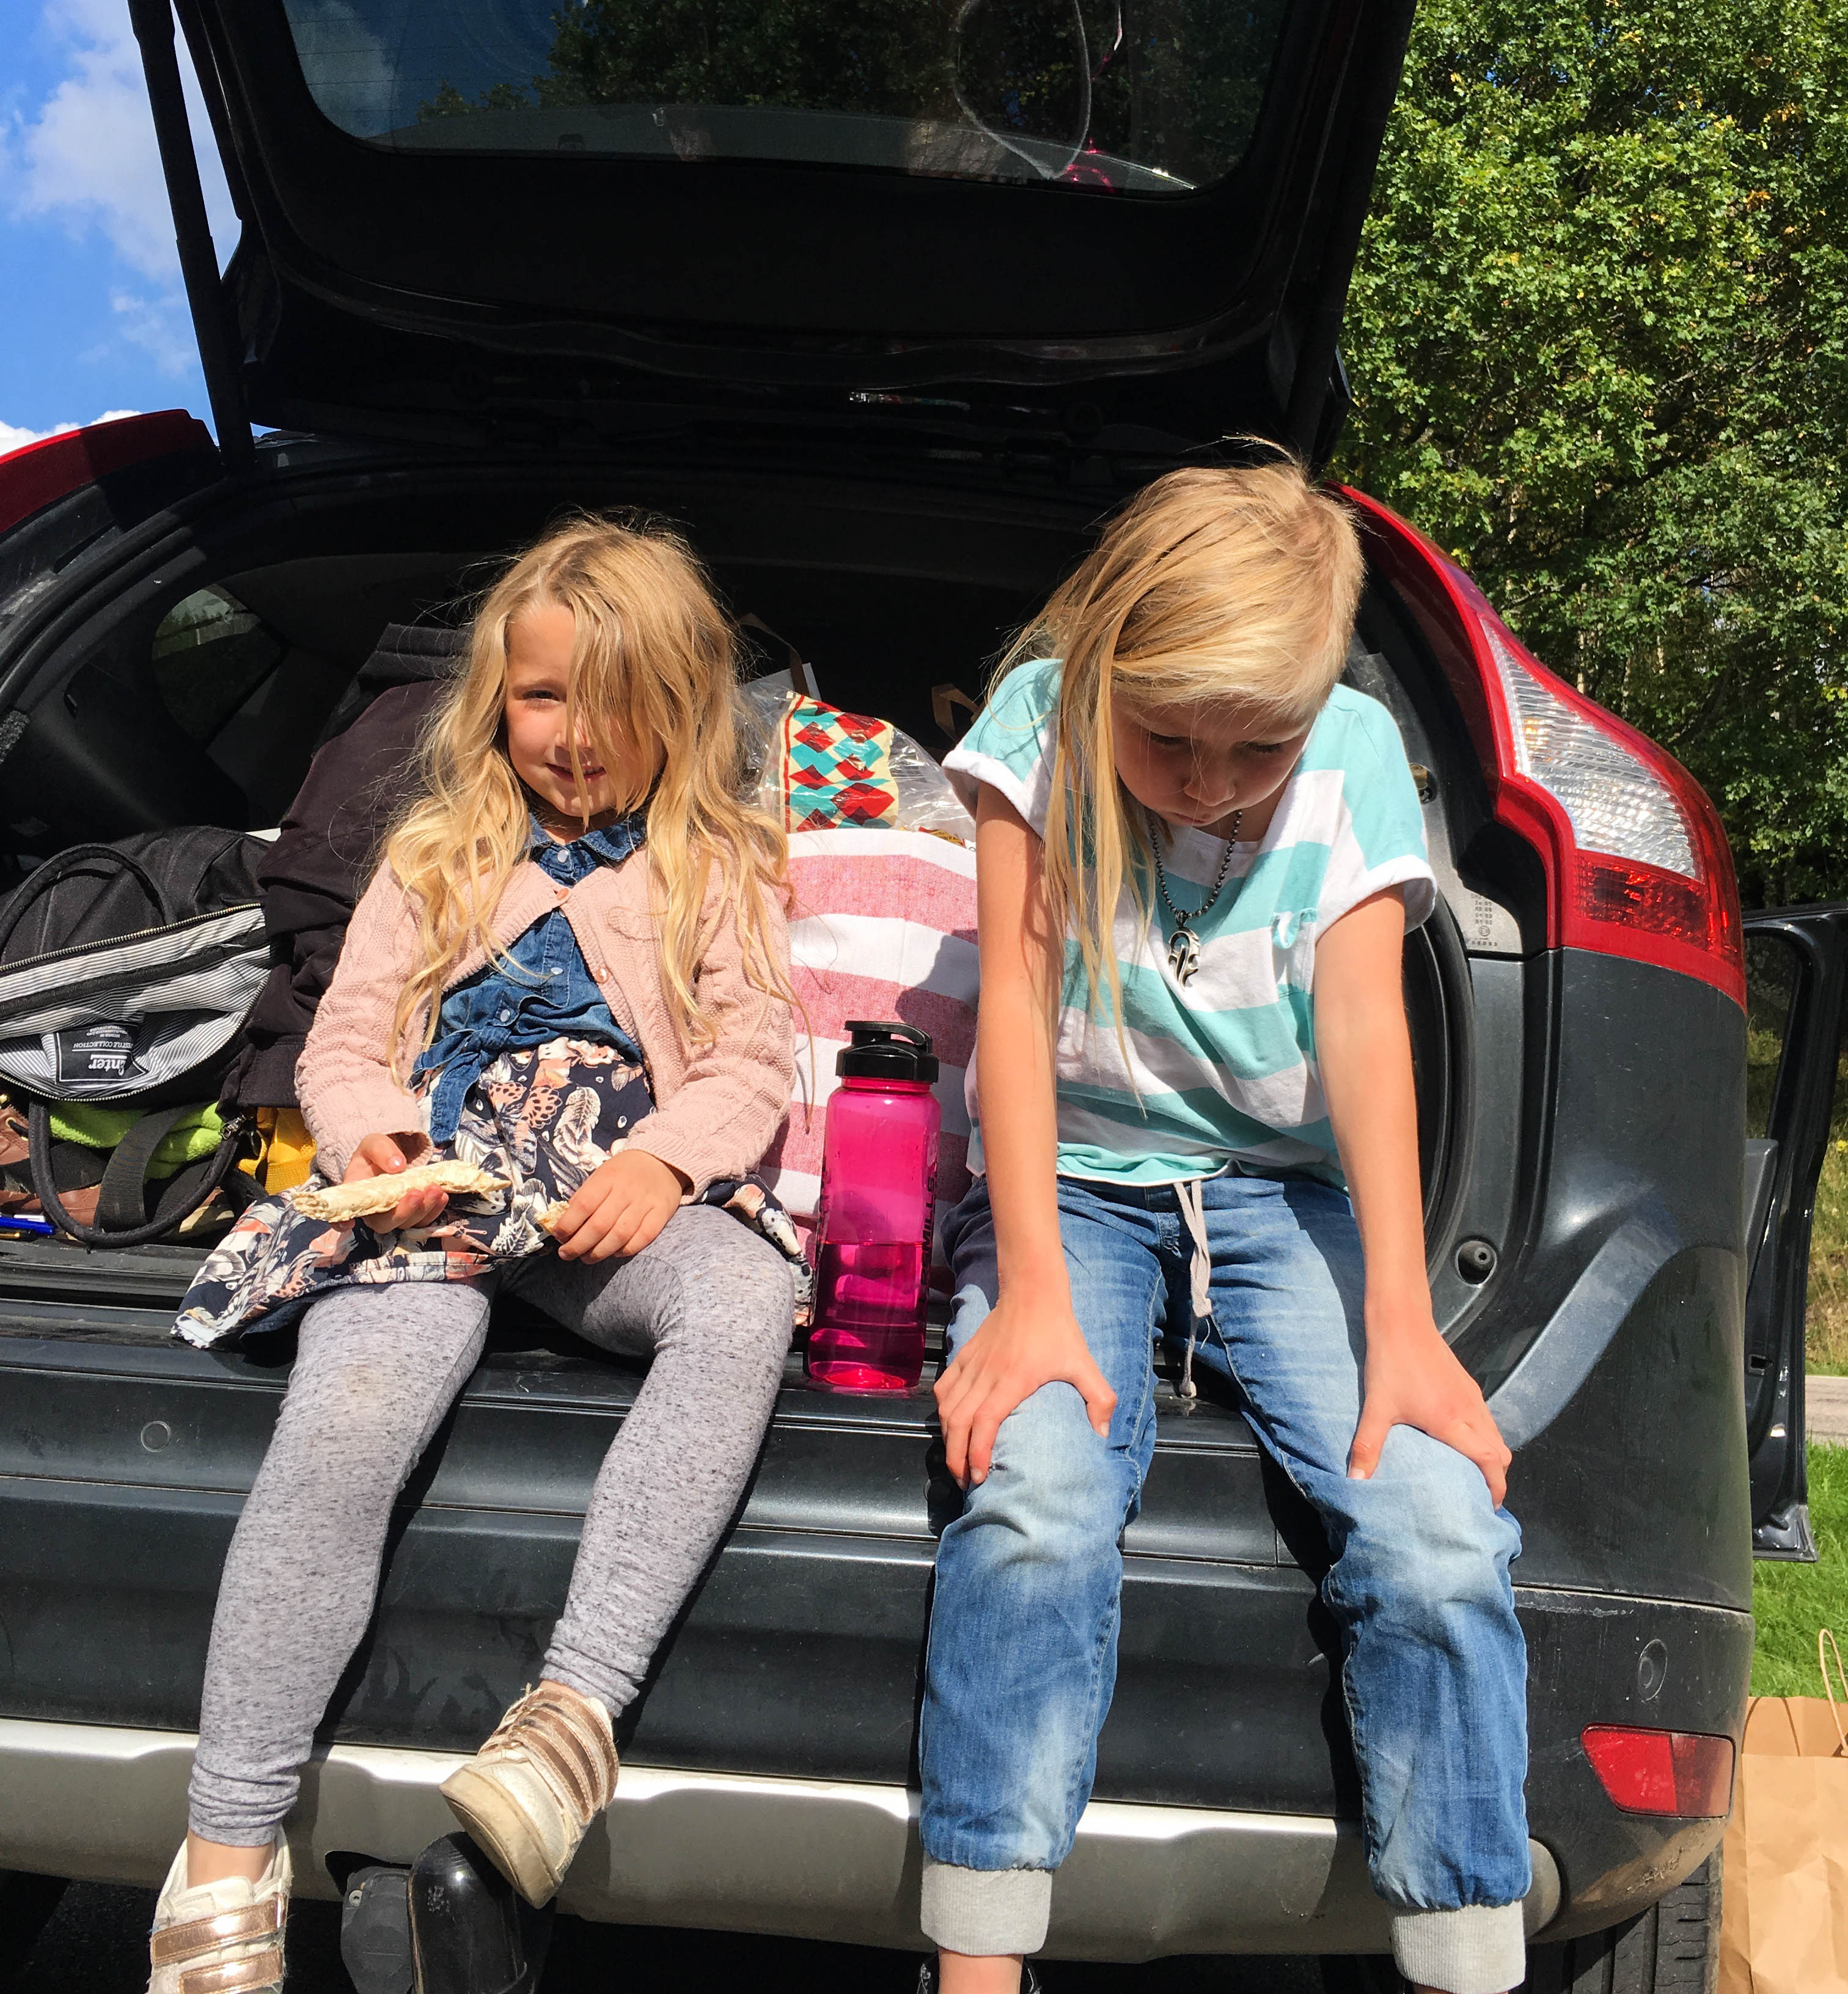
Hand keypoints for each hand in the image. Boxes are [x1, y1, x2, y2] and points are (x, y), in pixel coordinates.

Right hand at [344, 1133, 445, 1231]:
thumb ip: (382, 1151)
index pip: (343, 1215)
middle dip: (403, 1212)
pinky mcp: (413, 1214)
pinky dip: (435, 1210)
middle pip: (384, 1223)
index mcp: (355, 1195)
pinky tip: (442, 1195)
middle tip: (417, 1193)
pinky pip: (424, 1219)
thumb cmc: (376, 1153)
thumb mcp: (374, 1143)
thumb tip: (397, 1165)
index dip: (342, 1223)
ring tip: (436, 1189)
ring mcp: (394, 1215)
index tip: (349, 1223)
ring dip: (424, 1210)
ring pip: (407, 1223)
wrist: (394, 1156)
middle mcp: (373, 1211)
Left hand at [551, 1150, 687, 1261]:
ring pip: (620, 1236)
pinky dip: (625, 1250)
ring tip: (586, 1258)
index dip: (567, 1225)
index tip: (558, 1236)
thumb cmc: (625, 1170)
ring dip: (599, 1252)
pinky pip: (643, 1239)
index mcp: (608, 1178)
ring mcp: (645, 1203)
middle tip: (566, 1254)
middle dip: (578, 1245)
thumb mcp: (601, 1174)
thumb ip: (585, 1196)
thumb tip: (566, 1223)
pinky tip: (614, 1253)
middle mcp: (626, 1191)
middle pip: (599, 1225)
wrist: (663, 1160)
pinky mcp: (662, 1214)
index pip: (583, 1205)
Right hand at [934, 1290, 1116, 1488]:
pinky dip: (942, 1410)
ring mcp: (972, 1364)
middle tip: (965, 1481)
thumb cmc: (1058, 1329)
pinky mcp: (964, 1355)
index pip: (985, 1422)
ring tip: (957, 1460)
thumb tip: (1102, 1435)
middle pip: (958, 1422)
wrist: (1032, 1289)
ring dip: (948, 1437)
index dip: (977, 1453)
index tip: (980, 1477)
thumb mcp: (1084, 1363)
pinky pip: (944, 1387)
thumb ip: (1098, 1398)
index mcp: (1012, 1380)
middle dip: (956, 1457)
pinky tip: (950, 1424)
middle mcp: (986, 1374)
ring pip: (947, 1407)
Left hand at [1348, 1303, 1511, 1506]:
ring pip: (1496, 1434)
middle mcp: (1470, 1409)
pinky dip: (1484, 1437)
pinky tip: (1461, 1441)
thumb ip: (1367, 1446)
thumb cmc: (1391, 1363)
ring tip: (1470, 1474)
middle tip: (1478, 1495)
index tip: (1488, 1506)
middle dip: (1496, 1477)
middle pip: (1500, 1451)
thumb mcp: (1376, 1407)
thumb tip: (1355, 1480)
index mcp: (1453, 1421)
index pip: (1489, 1459)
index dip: (1495, 1487)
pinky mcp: (1467, 1384)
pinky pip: (1486, 1419)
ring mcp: (1472, 1395)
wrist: (1402, 1319)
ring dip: (1490, 1456)